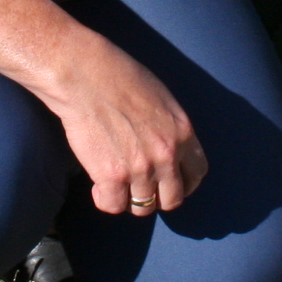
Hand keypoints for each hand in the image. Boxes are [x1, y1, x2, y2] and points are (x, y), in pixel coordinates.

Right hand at [38, 34, 207, 215]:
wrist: (85, 76)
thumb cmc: (118, 77)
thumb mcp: (161, 99)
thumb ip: (169, 128)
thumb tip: (166, 148)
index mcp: (183, 133)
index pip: (197, 173)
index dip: (184, 183)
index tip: (171, 183)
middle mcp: (167, 155)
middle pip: (172, 199)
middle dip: (158, 197)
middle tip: (141, 188)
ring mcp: (140, 168)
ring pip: (143, 206)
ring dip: (130, 198)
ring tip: (116, 184)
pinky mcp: (112, 176)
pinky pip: (114, 206)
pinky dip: (105, 199)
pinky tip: (98, 186)